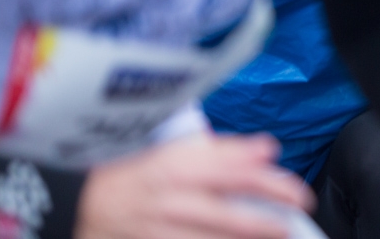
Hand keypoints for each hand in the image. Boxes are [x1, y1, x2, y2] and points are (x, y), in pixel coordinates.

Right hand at [77, 134, 311, 238]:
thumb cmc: (136, 170)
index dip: (274, 186)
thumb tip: (267, 150)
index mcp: (181, 167)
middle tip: (289, 227)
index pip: (240, 175)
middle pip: (231, 218)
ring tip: (271, 238)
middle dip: (267, 226)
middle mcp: (173, 199)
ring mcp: (161, 228)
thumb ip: (224, 151)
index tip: (297, 194)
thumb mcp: (178, 149)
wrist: (81, 201)